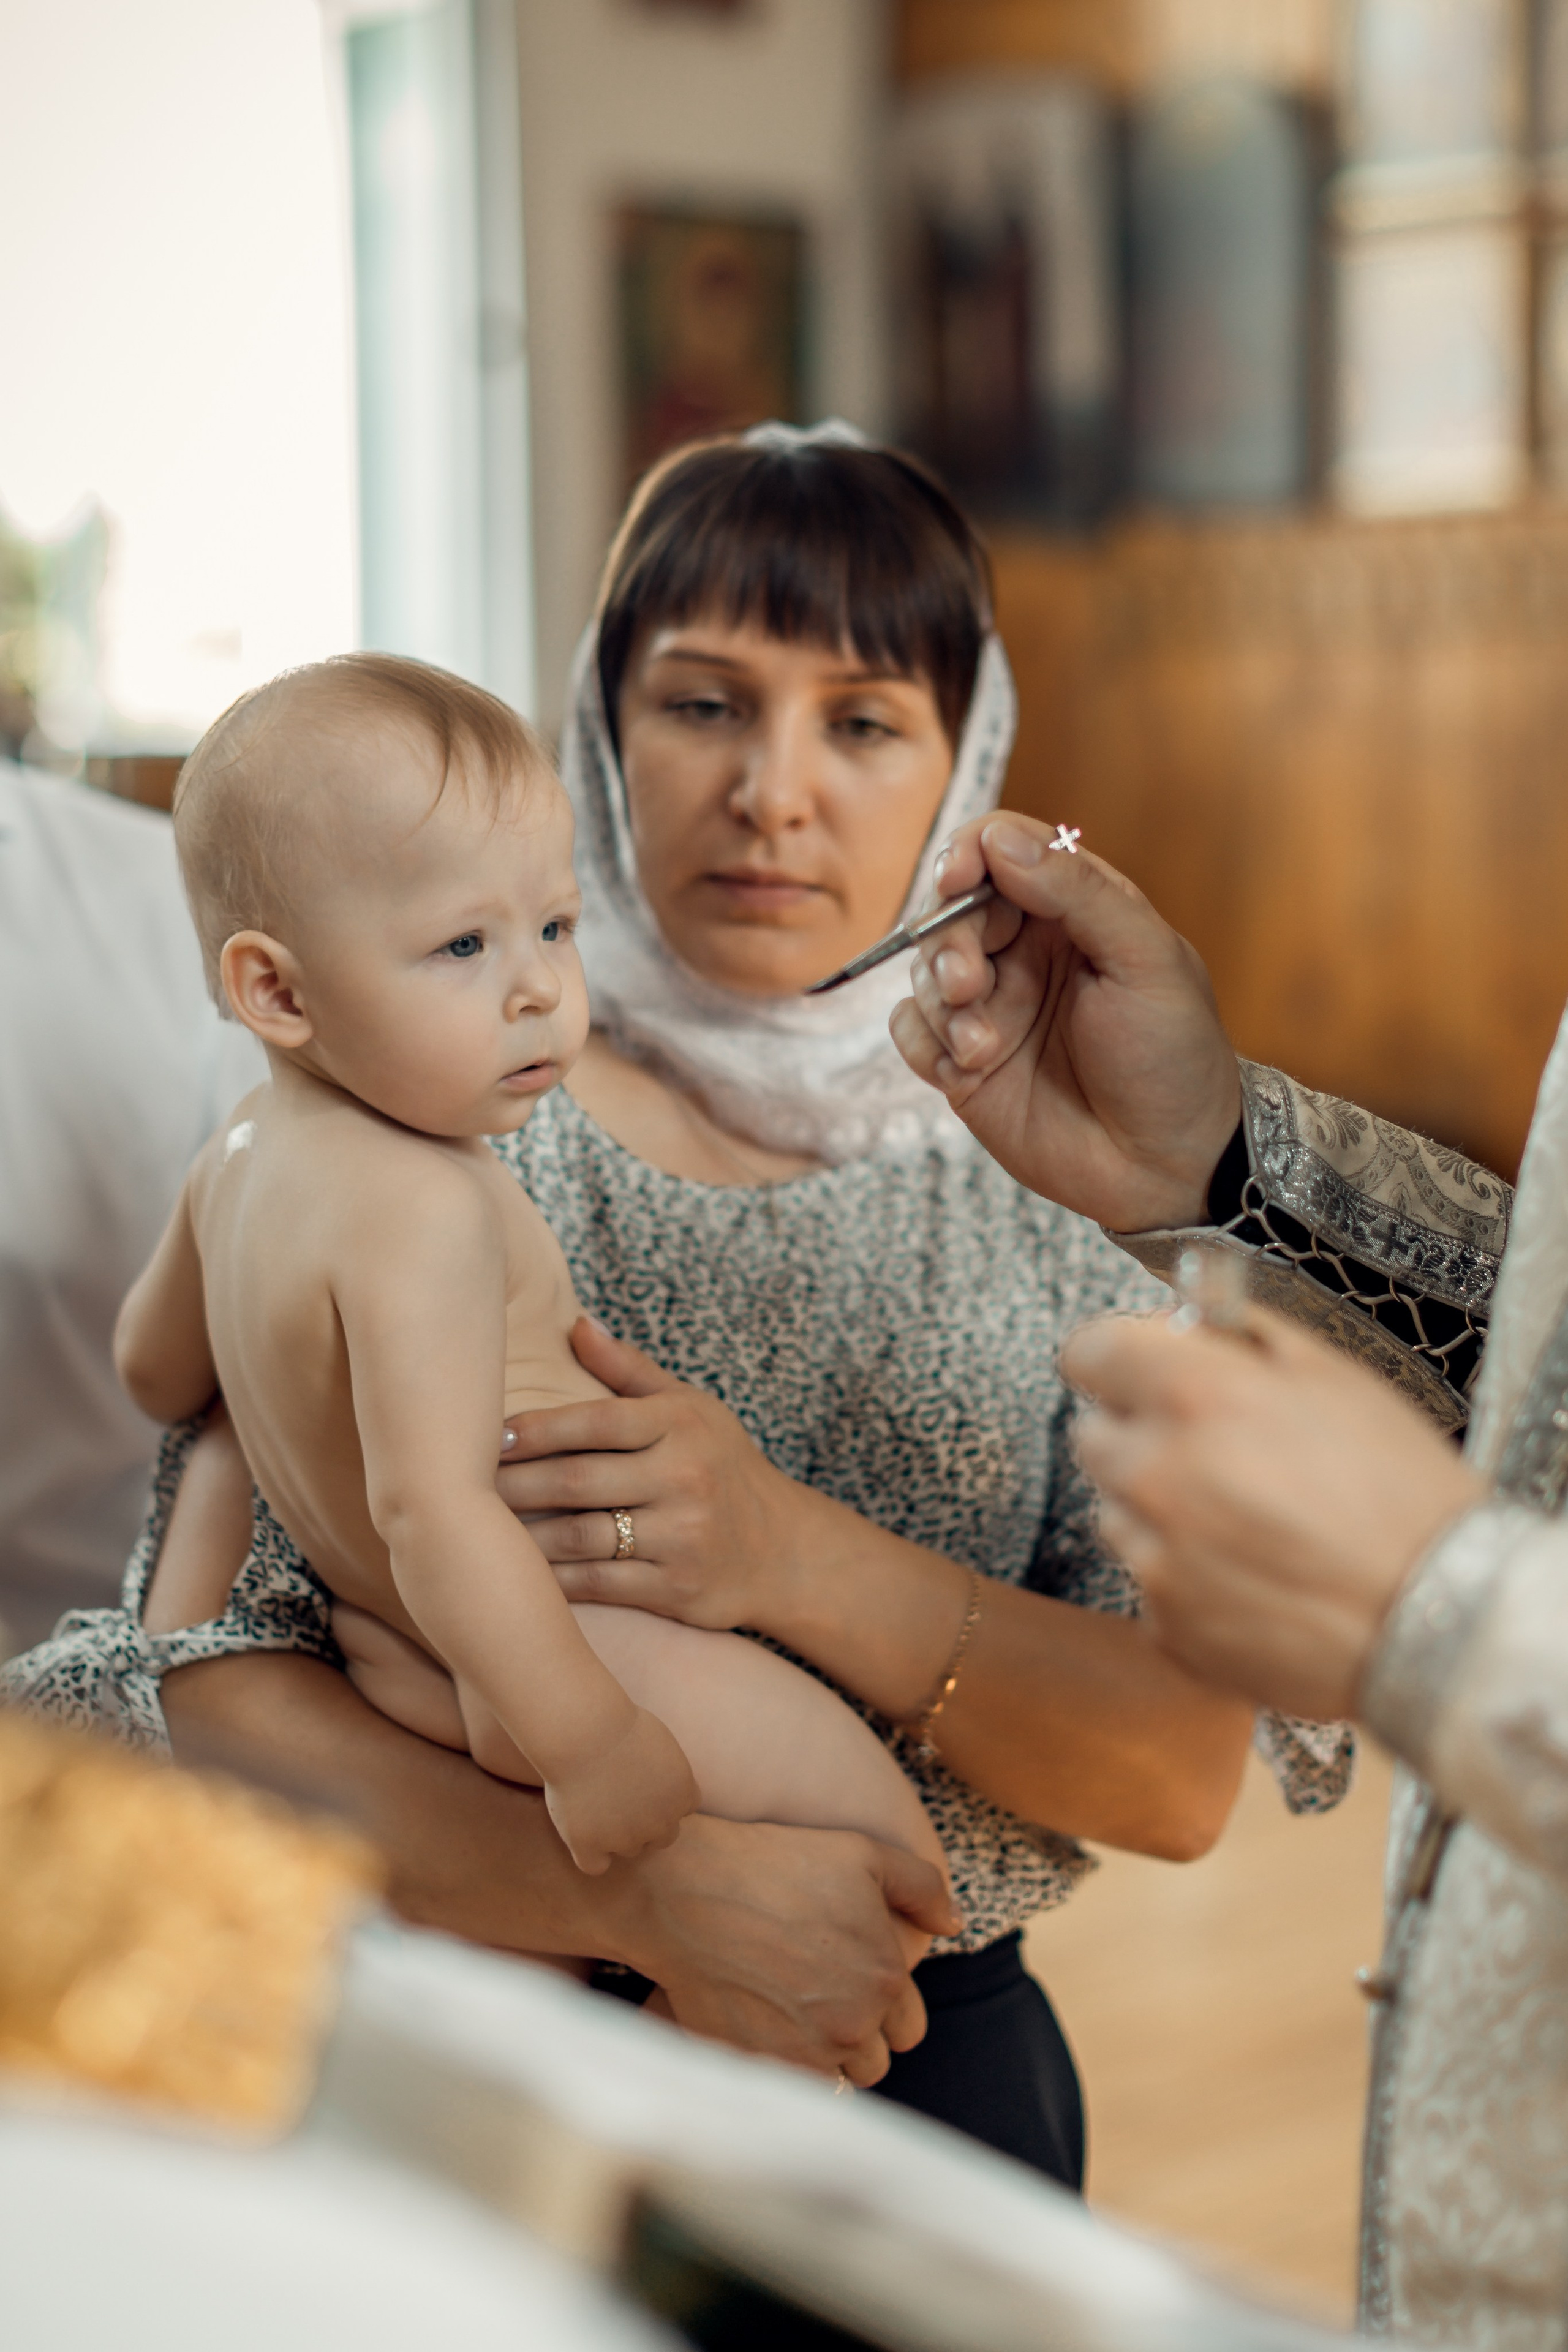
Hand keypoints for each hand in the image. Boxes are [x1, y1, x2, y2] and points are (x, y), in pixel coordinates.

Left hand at [497, 1318, 813, 1630]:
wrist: (785, 1550)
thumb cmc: (722, 1465)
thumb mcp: (691, 1408)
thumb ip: (629, 1371)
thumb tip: (577, 1324)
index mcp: (682, 1425)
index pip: (597, 1421)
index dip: (537, 1428)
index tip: (488, 1434)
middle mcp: (685, 1477)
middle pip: (579, 1480)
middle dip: (514, 1483)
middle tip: (460, 1485)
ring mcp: (683, 1536)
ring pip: (581, 1536)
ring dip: (523, 1535)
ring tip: (476, 1529)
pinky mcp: (677, 1588)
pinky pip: (599, 1584)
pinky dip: (552, 1582)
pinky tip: (518, 1575)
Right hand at [543, 1702, 699, 1874]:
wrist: (583, 1731)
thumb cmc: (617, 1725)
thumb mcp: (660, 1742)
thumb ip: (667, 1772)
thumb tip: (659, 1787)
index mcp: (682, 1794)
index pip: (681, 1809)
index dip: (661, 1798)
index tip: (640, 1781)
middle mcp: (660, 1823)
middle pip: (660, 1837)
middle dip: (645, 1822)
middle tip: (618, 1796)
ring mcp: (626, 1838)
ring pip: (628, 1849)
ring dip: (616, 1834)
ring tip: (593, 1800)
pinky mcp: (590, 1846)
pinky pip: (595, 1865)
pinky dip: (589, 1853)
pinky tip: (579, 1829)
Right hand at [612, 1814, 958, 2082]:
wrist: (688, 1892)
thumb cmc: (776, 1864)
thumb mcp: (863, 1855)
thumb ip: (922, 1888)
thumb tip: (955, 1924)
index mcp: (886, 1977)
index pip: (908, 2026)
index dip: (884, 2006)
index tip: (851, 1983)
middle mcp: (854, 2025)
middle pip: (874, 2060)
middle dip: (856, 2037)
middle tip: (819, 1999)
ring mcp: (806, 2053)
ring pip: (835, 2081)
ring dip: (823, 2058)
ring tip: (792, 2016)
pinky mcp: (761, 2069)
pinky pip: (792, 2090)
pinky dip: (785, 2069)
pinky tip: (765, 2030)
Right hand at [888, 813, 1241, 1232]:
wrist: (1167, 1166)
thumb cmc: (1173, 1058)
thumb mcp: (1146, 960)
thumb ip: (1078, 892)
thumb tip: (1000, 841)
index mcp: (1074, 910)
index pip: (1001, 850)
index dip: (968, 854)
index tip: (955, 880)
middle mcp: (1026, 951)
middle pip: (951, 910)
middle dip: (949, 942)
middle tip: (968, 985)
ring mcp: (993, 1006)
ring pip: (923, 970)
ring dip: (942, 1002)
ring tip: (982, 1046)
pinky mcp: (964, 1061)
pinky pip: (911, 1030)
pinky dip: (927, 1043)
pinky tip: (968, 1069)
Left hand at [1062, 1308, 1483, 1720]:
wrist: (1444, 1619)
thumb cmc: (1400, 1490)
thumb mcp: (1332, 1374)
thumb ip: (1241, 1332)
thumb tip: (1181, 1318)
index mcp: (1194, 1397)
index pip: (1088, 1352)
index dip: (1115, 1356)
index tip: (1141, 1368)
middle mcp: (1157, 1475)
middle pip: (1093, 1434)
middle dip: (1139, 1431)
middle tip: (1213, 1448)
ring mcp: (1155, 1559)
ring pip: (1114, 1512)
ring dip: (1156, 1507)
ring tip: (1245, 1520)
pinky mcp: (1167, 1628)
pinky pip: (1147, 1582)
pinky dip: (1182, 1576)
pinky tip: (1251, 1575)